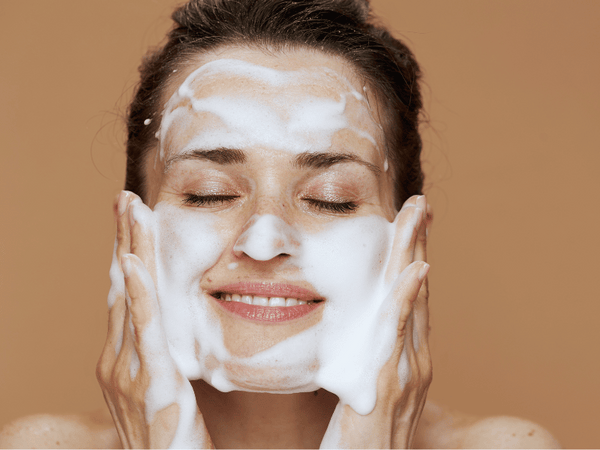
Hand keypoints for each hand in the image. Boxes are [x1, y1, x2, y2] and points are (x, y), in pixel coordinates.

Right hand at [96, 191, 212, 447]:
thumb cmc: (173, 438)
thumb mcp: (163, 391)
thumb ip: (160, 358)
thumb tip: (167, 330)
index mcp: (122, 359)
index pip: (123, 296)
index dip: (126, 255)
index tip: (131, 220)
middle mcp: (117, 360)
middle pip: (120, 287)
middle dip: (124, 240)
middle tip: (125, 198)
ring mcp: (129, 372)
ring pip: (130, 297)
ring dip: (131, 249)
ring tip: (132, 209)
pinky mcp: (153, 383)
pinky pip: (146, 330)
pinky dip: (138, 293)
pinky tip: (134, 261)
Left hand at [320, 195, 431, 448]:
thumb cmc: (360, 436)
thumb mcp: (365, 388)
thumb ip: (366, 358)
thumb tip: (350, 333)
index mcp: (405, 354)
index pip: (409, 296)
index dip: (411, 257)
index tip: (410, 223)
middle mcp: (414, 357)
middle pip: (417, 288)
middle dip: (418, 243)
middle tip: (420, 202)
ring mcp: (408, 369)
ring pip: (412, 299)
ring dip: (414, 253)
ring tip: (418, 214)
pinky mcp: (392, 382)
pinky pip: (400, 331)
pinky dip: (408, 298)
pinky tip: (415, 270)